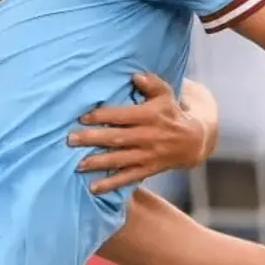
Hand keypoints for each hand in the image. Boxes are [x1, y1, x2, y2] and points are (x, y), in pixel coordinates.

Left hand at [68, 73, 205, 193]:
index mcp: (149, 116)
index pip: (122, 116)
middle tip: (71, 139)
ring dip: (98, 162)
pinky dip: (111, 184)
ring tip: (78, 164)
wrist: (193, 141)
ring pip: (120, 159)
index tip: (82, 117)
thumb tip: (136, 76)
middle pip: (116, 138)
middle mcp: (147, 136)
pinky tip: (94, 188)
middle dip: (93, 139)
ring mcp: (147, 155)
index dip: (102, 116)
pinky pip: (128, 178)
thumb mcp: (166, 94)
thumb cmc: (172, 112)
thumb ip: (151, 83)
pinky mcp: (148, 169)